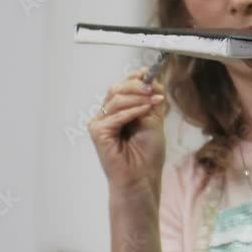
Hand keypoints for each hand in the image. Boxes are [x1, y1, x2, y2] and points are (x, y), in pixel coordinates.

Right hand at [89, 67, 168, 198]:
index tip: (150, 72)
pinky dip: (132, 111)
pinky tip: (145, 111)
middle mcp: (108, 114)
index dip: (136, 77)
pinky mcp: (97, 132)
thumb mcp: (154, 121)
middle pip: (117, 88)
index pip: (124, 86)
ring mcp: (101, 123)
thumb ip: (151, 101)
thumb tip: (153, 80)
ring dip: (138, 97)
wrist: (143, 178)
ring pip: (116, 98)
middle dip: (137, 86)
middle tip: (153, 90)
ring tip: (153, 102)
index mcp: (120, 110)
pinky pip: (115, 115)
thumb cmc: (147, 155)